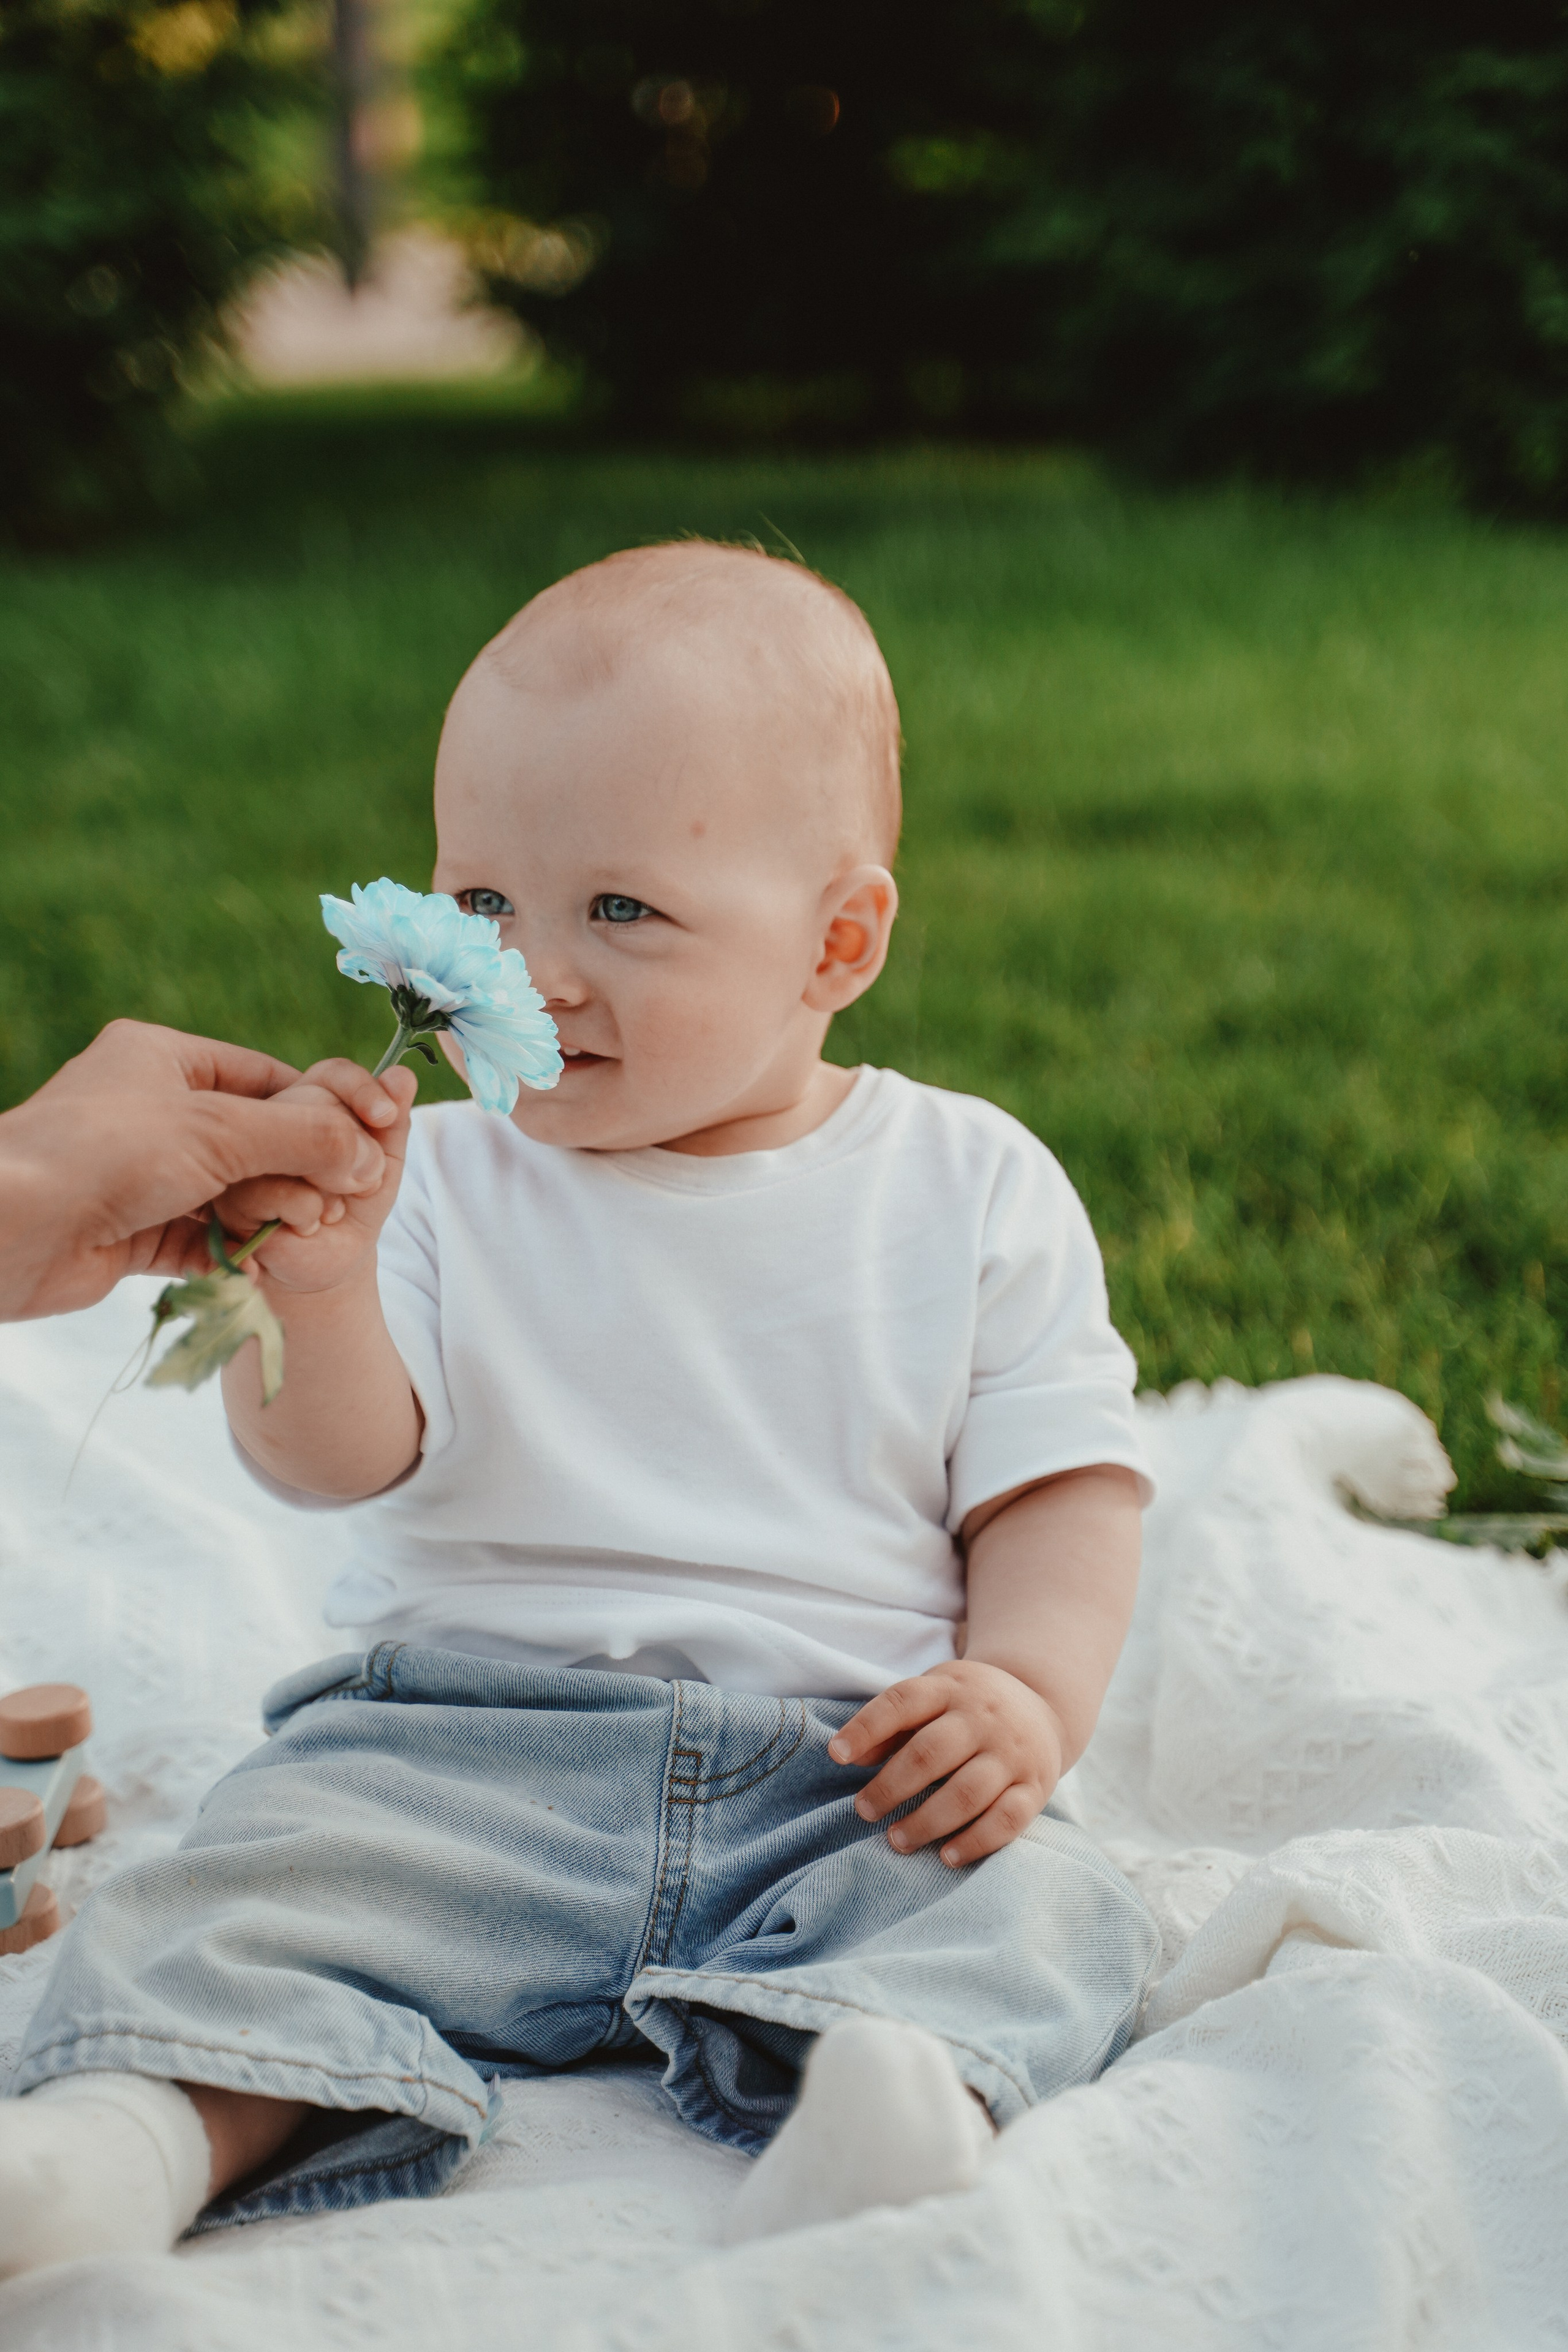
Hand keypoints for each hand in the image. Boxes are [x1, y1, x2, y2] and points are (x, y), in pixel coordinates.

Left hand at [0, 1021, 399, 1320]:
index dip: (317, 1111)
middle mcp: (150, 1109)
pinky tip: (264, 1264)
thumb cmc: (109, 1152)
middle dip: (295, 1171)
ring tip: (297, 1230)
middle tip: (331, 1200)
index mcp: (162, 1059)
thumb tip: (373, 1156)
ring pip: (231, 1192)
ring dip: (268, 1215)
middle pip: (253, 1139)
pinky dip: (235, 1251)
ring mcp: (140, 1172)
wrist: (11, 1227)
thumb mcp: (221, 1132)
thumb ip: (304, 1139)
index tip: (362, 1144)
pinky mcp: (131, 1229)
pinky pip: (202, 1238)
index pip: (263, 1077)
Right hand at [213, 1061, 416, 1294]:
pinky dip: (307, 1213)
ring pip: (295, 1143)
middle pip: (315, 1102)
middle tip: (358, 1185)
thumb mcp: (384, 1164)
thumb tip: (403, 1075)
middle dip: (355, 1149)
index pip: (330, 1073)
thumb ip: (391, 1122)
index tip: (387, 1115)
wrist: (333, 1263)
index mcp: (307, 1104)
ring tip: (330, 1210)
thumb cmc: (355, 1207)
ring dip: (334, 1186)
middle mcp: (269, 1122)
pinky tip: (303, 1226)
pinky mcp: (231, 1195)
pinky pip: (279, 1188)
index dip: (361, 1088)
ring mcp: (245, 1156)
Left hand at [829, 1658, 1065, 1867]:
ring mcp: (1012, 1753)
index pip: (903, 1702)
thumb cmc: (967, 1707)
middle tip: (864, 1811)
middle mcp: (983, 1718)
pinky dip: (976, 1842)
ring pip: (968, 1792)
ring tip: (896, 1840)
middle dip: (892, 1787)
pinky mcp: (1035, 1787)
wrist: (1043, 1704)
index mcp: (950, 1688)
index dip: (866, 1727)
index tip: (836, 1754)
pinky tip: (947, 1857)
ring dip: (927, 1822)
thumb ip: (891, 1724)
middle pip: (931, 1753)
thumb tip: (847, 1754)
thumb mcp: (932, 1696)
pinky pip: (1008, 1820)